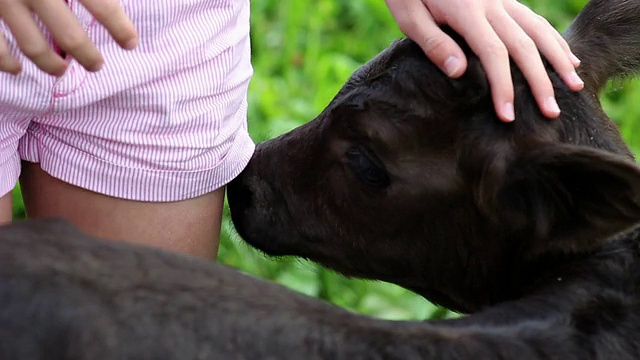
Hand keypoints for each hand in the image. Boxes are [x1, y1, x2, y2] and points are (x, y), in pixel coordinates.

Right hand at [0, 0, 137, 75]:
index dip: (120, 28)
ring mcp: (3, 0)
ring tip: (62, 69)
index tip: (131, 43)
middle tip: (97, 65)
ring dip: (52, 65)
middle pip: (70, 37)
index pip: (101, 5)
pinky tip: (17, 68)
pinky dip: (6, 61)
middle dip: (89, 56)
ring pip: (35, 47)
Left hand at [385, 0, 583, 121]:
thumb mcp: (409, 16)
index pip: (493, 53)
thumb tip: (460, 72)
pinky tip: (567, 57)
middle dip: (540, 82)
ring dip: (558, 59)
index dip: (504, 86)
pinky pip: (534, 20)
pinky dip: (553, 39)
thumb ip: (434, 42)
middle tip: (552, 113)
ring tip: (574, 86)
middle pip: (524, 45)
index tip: (508, 115)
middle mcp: (491, 4)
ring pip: (538, 30)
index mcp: (467, 11)